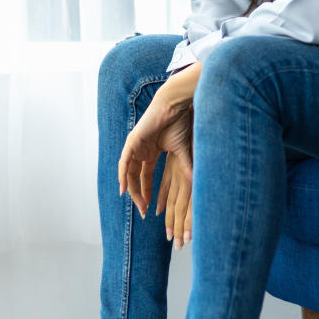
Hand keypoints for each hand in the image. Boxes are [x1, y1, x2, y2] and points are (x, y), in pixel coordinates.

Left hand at [118, 91, 193, 223]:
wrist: (174, 106)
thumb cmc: (179, 123)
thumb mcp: (181, 151)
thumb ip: (185, 167)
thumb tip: (195, 182)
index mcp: (151, 152)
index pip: (145, 177)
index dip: (147, 192)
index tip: (149, 208)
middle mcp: (141, 151)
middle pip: (135, 178)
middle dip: (139, 195)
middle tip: (144, 211)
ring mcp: (135, 146)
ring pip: (128, 173)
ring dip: (132, 190)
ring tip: (139, 205)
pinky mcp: (132, 141)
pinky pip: (124, 162)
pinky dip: (123, 176)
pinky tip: (124, 189)